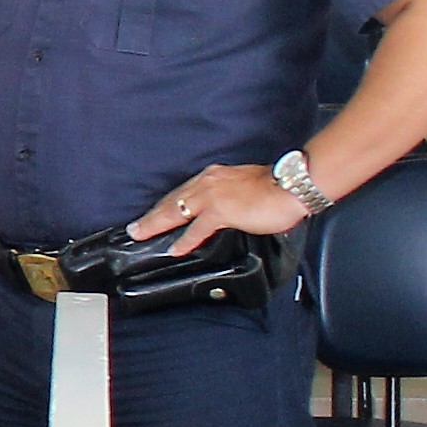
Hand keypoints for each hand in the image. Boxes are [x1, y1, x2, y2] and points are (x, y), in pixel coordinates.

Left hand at [133, 164, 304, 255]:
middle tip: (134, 228)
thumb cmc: (275, 187)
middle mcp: (207, 182)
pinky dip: (184, 240)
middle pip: (172, 201)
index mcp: (213, 176)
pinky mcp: (221, 211)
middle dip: (151, 215)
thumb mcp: (243, 186)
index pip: (182, 191)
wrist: (292, 186)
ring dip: (155, 226)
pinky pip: (197, 229)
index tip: (153, 214)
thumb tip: (224, 210)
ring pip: (175, 212)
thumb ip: (228, 196)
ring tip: (140, 236)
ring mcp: (212, 196)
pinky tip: (174, 249)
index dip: (165, 204)